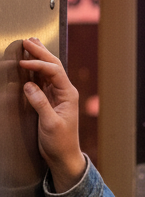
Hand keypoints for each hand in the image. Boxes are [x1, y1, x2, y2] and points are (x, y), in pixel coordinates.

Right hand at [18, 37, 85, 191]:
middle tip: (27, 40)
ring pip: (48, 71)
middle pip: (53, 66)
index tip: (23, 62)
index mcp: (69, 95)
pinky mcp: (50, 100)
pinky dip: (35, 69)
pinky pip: (42, 80)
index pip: (54, 71)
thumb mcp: (50, 123)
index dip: (39, 63)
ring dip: (38, 57)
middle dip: (40, 52)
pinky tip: (29, 62)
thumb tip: (29, 85)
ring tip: (29, 44)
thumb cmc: (60, 142)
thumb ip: (40, 103)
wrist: (63, 156)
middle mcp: (65, 93)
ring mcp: (58, 96)